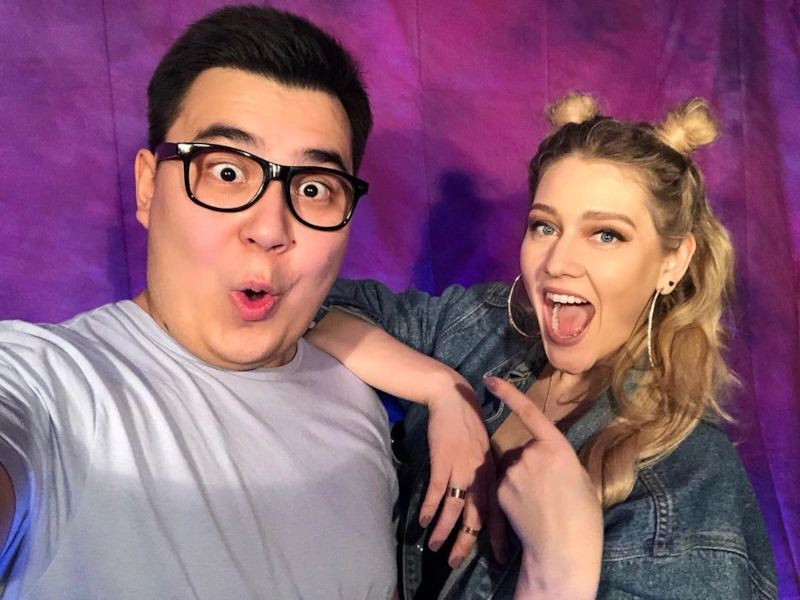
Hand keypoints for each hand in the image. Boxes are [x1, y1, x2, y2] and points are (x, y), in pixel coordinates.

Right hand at [421, 372, 506, 567]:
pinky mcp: (443, 461)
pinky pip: (437, 492)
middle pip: (476, 516)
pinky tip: (422, 521)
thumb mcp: (486, 448)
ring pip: (454, 509)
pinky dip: (429, 508)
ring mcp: (461, 468)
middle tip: (457, 562)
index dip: (499, 535)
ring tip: (435, 547)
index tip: (501, 556)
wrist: (453, 398)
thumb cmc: (469, 422)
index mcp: (493, 472)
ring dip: (442, 530)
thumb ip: (487, 473)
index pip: (498, 510)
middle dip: (466, 542)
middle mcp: (480, 474)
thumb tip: (485, 496)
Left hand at [485, 377, 601, 599]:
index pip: (530, 413)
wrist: (563, 551)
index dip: (509, 394)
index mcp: (557, 447)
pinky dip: (512, 494)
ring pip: (512, 468)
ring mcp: (512, 472)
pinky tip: (527, 511)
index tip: (490, 380)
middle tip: (550, 491)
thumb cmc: (583, 518)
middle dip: (532, 464)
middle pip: (524, 450)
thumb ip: (562, 461)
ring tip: (540, 505)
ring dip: (521, 479)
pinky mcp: (499, 490)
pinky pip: (503, 485)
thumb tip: (553, 456)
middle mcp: (531, 454)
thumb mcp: (582, 480)